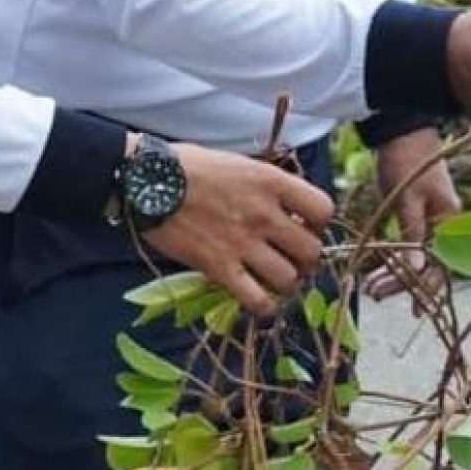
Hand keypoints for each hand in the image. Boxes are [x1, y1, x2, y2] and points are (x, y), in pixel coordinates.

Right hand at [137, 144, 335, 315]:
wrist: (146, 179)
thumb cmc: (190, 165)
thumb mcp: (239, 164)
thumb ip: (266, 186)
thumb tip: (287, 207)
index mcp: (271, 182)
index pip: (323, 209)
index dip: (319, 222)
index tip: (304, 225)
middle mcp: (263, 214)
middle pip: (311, 251)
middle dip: (306, 259)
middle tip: (291, 257)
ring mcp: (242, 243)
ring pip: (288, 279)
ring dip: (285, 282)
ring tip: (273, 277)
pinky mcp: (219, 267)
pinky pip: (257, 300)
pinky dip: (263, 305)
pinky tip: (257, 298)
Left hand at [367, 127, 458, 303]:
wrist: (403, 130)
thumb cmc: (405, 160)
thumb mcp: (406, 199)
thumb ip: (412, 236)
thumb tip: (417, 271)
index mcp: (449, 221)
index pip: (438, 265)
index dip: (418, 286)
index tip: (395, 298)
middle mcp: (447, 226)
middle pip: (431, 267)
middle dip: (403, 284)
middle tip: (373, 294)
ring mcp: (435, 222)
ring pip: (421, 260)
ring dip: (398, 275)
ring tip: (371, 287)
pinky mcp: (422, 217)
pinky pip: (414, 248)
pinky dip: (399, 261)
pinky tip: (382, 272)